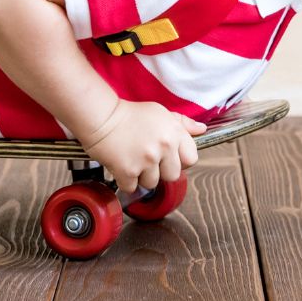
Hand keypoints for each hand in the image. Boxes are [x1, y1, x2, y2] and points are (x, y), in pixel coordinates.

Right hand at [78, 98, 207, 194]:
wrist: (101, 118)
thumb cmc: (129, 114)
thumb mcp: (160, 113)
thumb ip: (182, 124)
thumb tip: (201, 130)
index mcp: (173, 132)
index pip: (191, 158)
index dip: (180, 160)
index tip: (170, 157)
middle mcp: (163, 147)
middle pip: (172, 175)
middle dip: (161, 171)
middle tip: (148, 159)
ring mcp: (146, 160)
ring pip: (152, 183)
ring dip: (142, 176)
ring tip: (133, 159)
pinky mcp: (128, 171)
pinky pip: (133, 187)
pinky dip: (126, 181)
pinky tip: (122, 165)